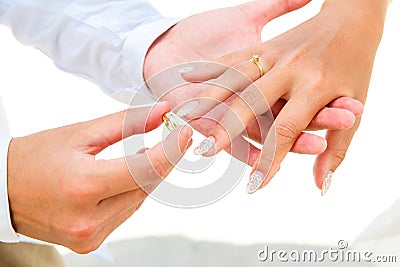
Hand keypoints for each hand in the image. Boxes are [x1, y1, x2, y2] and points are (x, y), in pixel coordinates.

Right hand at [7, 102, 191, 252]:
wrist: (2, 190)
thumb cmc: (36, 157)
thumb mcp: (80, 133)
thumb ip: (126, 123)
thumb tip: (163, 112)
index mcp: (84, 187)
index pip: (146, 169)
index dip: (172, 149)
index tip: (185, 132)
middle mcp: (88, 219)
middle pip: (147, 186)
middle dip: (162, 160)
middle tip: (169, 137)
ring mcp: (89, 236)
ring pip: (139, 201)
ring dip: (147, 176)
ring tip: (142, 154)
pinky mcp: (89, 243)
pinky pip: (125, 213)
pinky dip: (132, 192)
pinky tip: (125, 177)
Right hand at [179, 0, 388, 193]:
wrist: (354, 17)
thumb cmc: (356, 65)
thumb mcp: (355, 105)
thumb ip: (338, 148)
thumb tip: (321, 186)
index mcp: (316, 85)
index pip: (286, 131)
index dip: (269, 161)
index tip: (254, 185)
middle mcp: (291, 68)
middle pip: (250, 103)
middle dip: (226, 129)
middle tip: (205, 151)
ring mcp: (274, 54)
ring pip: (234, 78)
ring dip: (209, 99)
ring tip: (185, 118)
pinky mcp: (264, 43)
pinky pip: (232, 57)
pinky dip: (210, 68)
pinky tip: (187, 76)